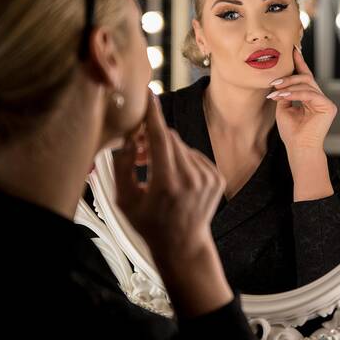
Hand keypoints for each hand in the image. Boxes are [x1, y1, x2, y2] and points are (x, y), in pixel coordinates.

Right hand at [113, 92, 224, 266]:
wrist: (183, 245)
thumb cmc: (150, 225)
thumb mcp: (125, 199)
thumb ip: (122, 166)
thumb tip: (127, 138)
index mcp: (168, 183)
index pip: (161, 138)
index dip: (153, 115)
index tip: (149, 94)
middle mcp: (192, 178)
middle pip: (170, 139)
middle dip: (153, 139)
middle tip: (139, 152)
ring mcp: (208, 177)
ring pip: (182, 146)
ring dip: (167, 151)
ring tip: (157, 172)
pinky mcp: (217, 177)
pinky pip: (194, 155)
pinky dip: (182, 160)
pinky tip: (175, 180)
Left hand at [267, 46, 336, 152]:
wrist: (299, 149)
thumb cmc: (291, 133)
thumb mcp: (283, 109)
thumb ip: (284, 94)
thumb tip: (280, 82)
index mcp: (311, 99)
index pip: (305, 78)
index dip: (299, 63)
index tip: (293, 49)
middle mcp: (320, 99)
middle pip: (306, 78)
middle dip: (289, 77)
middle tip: (274, 82)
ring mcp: (326, 102)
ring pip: (307, 84)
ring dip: (289, 87)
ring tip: (275, 92)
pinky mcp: (328, 107)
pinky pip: (310, 94)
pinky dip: (294, 94)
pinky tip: (283, 97)